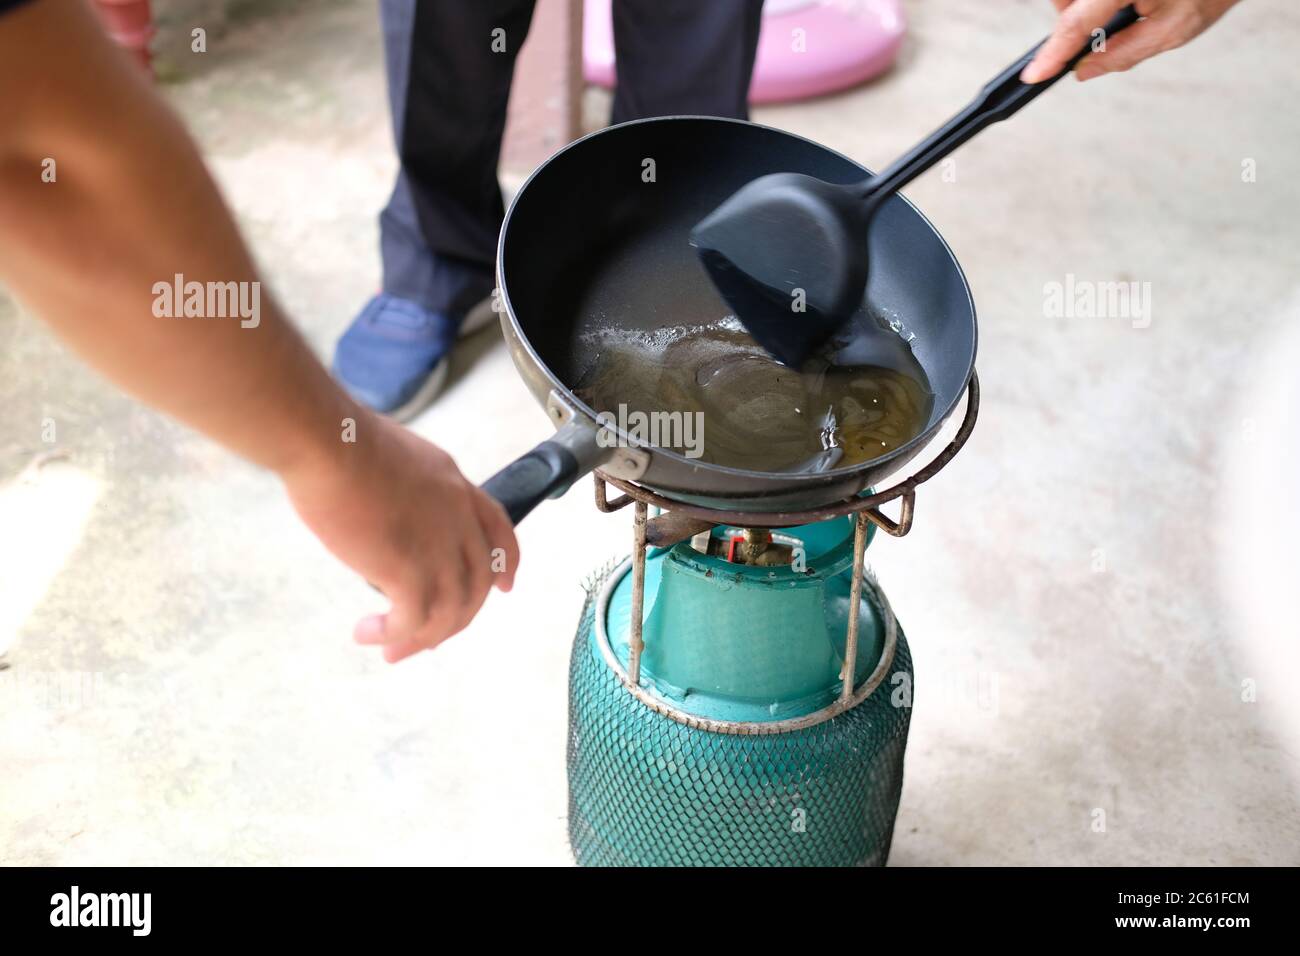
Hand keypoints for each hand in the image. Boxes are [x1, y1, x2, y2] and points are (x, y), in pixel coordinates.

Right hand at [281, 411, 518, 661]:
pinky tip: (367, 634)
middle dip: (457, 617)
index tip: (505, 586)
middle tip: (426, 637)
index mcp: (453, 485)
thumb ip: (402, 487)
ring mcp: (438, 545)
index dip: (505, 561)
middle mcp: (456, 517)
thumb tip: (384, 508)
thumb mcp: (391, 456)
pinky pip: (413, 620)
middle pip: (477, 581)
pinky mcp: (409, 569)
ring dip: (421, 638)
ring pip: (450, 610)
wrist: (330, 444)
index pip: (497, 527)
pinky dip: (394, 635)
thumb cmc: (340, 442)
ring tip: (390, 649)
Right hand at [1021, 0, 1241, 82]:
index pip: (1077, 22)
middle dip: (1072, 19)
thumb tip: (1084, 70)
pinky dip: (1091, 1)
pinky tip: (1121, 3)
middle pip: (1066, 0)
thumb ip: (1124, 54)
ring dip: (1083, 5)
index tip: (1033, 75)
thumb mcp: (1175, 29)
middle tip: (1105, 30)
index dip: (1053, 53)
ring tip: (1127, 7)